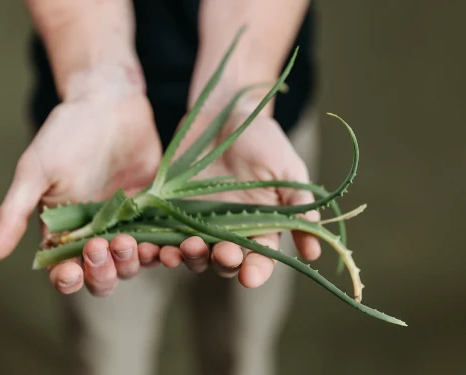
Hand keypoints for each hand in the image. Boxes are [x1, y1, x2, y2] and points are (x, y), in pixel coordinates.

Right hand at [0, 72, 162, 296]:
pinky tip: (173, 246)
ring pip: (133, 263)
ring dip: (135, 262)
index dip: (68, 279)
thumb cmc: (65, 133)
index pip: (65, 271)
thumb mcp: (35, 170)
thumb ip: (15, 212)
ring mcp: (127, 224)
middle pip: (102, 276)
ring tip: (136, 244)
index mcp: (63, 230)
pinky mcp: (155, 211)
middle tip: (104, 245)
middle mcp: (96, 233)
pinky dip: (168, 249)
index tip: (72, 270)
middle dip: (103, 271)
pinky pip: (163, 239)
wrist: (108, 102)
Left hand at [155, 101, 320, 287]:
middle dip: (222, 262)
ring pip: (192, 253)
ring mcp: (197, 221)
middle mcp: (227, 230)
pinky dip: (156, 245)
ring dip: (188, 257)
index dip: (256, 271)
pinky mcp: (170, 209)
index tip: (251, 277)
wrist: (223, 113)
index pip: (259, 258)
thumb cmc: (261, 139)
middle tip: (221, 253)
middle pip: (224, 261)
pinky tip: (151, 246)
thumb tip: (314, 252)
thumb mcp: (286, 169)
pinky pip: (162, 234)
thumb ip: (297, 206)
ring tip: (183, 250)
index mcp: (259, 226)